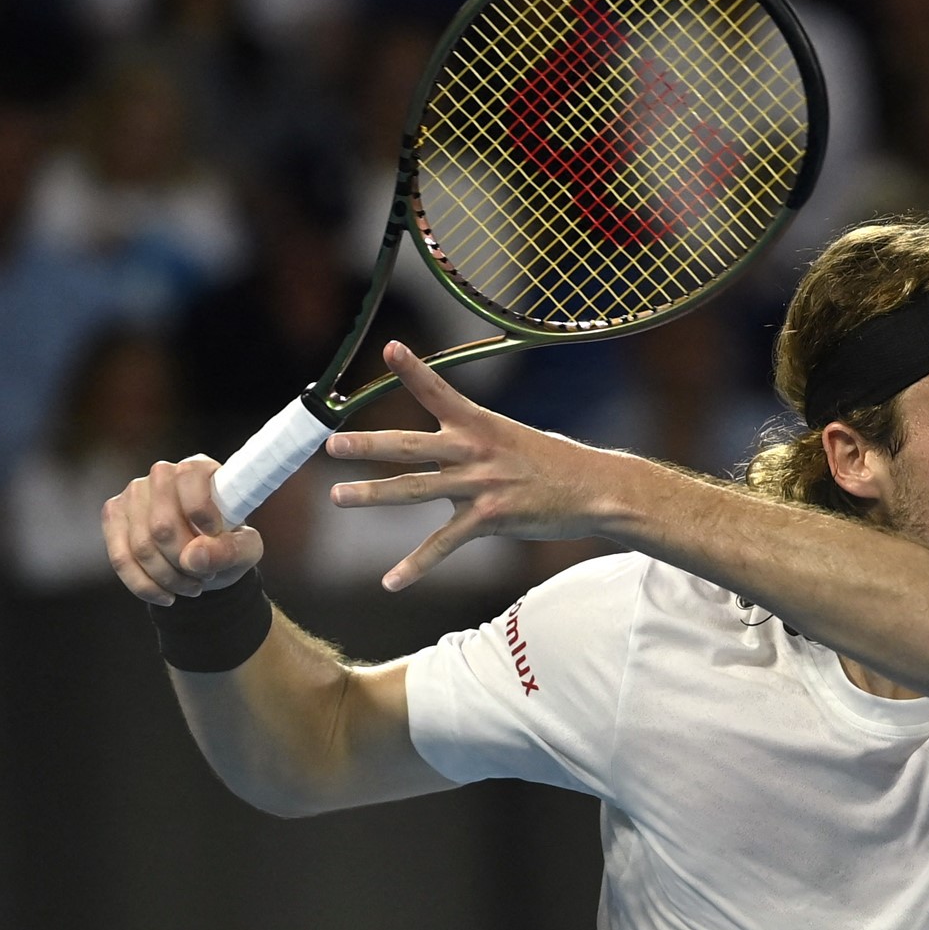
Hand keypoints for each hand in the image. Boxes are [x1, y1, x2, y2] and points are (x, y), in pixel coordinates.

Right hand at [101, 456, 263, 605]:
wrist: (206, 558)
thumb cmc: (229, 543)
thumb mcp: (246, 549)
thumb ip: (230, 550)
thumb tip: (194, 557)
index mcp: (199, 468)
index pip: (190, 478)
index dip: (202, 512)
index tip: (216, 536)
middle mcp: (161, 475)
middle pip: (162, 526)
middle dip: (185, 561)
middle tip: (205, 576)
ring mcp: (133, 494)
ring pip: (141, 546)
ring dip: (168, 577)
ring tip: (192, 586)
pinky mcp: (114, 517)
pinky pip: (121, 558)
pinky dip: (144, 584)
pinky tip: (167, 596)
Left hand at [325, 341, 608, 589]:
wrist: (596, 489)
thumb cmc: (556, 463)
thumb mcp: (513, 439)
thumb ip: (474, 444)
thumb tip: (445, 454)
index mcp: (481, 423)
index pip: (439, 390)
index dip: (413, 369)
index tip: (389, 347)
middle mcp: (474, 449)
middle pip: (410, 446)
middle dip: (368, 445)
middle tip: (332, 445)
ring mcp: (480, 484)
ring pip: (414, 490)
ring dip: (372, 494)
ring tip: (338, 497)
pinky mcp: (489, 517)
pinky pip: (442, 544)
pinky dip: (414, 566)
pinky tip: (390, 582)